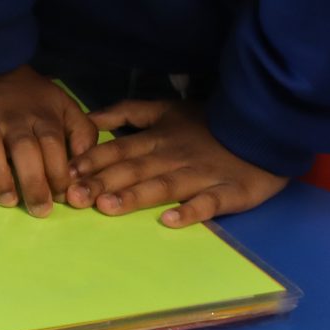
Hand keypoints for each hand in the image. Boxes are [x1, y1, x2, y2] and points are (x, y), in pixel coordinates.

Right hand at [0, 65, 96, 217]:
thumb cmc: (26, 93)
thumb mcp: (62, 103)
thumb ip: (81, 131)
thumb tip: (88, 164)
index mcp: (41, 116)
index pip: (54, 147)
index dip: (61, 174)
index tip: (64, 199)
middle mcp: (12, 119)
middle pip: (26, 151)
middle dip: (35, 183)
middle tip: (40, 211)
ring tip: (7, 200)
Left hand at [65, 98, 287, 225]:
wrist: (262, 127)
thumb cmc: (208, 122)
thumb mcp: (165, 108)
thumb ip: (128, 112)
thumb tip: (89, 118)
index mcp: (158, 138)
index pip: (119, 150)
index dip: (92, 161)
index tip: (66, 173)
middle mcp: (173, 157)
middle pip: (134, 170)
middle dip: (102, 182)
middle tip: (74, 197)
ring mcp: (201, 175)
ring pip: (163, 186)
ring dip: (135, 196)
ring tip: (108, 207)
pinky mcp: (229, 192)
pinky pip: (208, 203)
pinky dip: (190, 211)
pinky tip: (169, 221)